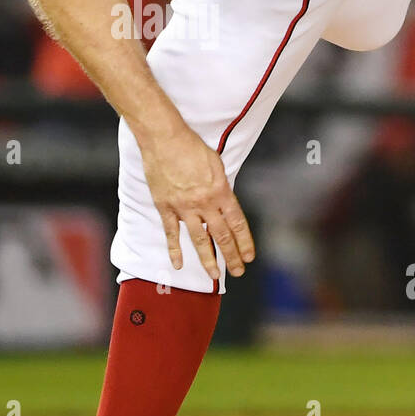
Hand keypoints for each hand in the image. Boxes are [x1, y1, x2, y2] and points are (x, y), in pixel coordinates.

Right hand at [141, 127, 255, 280]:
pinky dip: (175, 250)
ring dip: (208, 260)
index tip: (249, 256)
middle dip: (231, 256)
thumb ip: (222, 187)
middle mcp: (205, 203)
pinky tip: (179, 264)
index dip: (245, 242)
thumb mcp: (217, 164)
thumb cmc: (192, 147)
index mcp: (221, 191)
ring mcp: (184, 207)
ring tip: (214, 276)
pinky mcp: (166, 206)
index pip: (237, 223)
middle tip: (238, 271)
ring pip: (199, 239)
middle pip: (222, 236)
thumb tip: (225, 204)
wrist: (165, 139)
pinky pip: (172, 233)